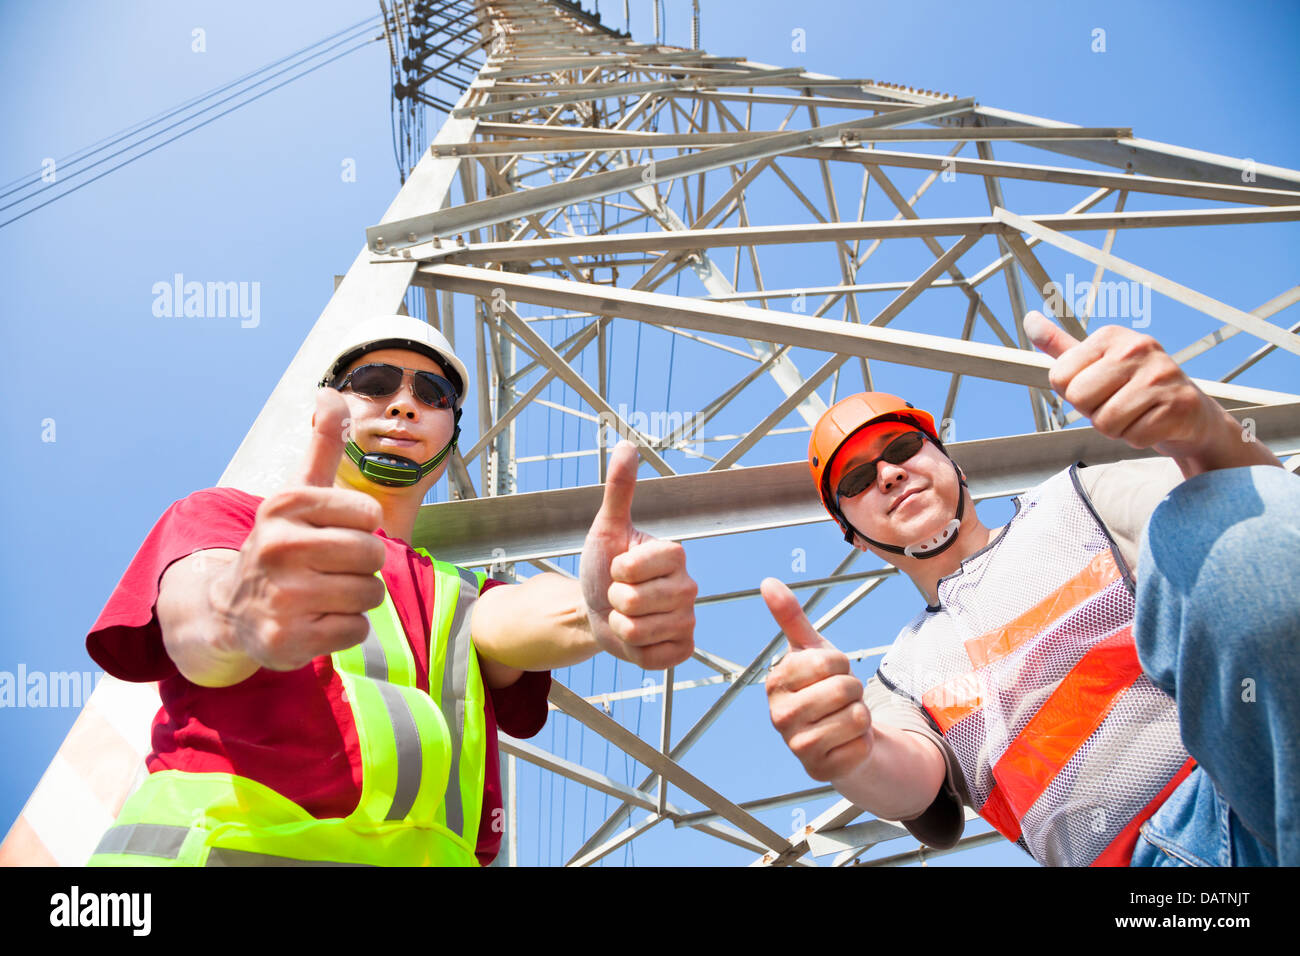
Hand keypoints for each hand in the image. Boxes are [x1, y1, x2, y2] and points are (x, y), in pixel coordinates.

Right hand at [210, 389, 387, 670]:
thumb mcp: (296, 493)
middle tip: (331, 568)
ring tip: (323, 594)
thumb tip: (330, 392)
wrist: (231, 608)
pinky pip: (355, 631)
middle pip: (374, 555)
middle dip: (363, 565)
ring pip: (370, 594)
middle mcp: (279, 547)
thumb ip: (321, 445)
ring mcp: (281, 597)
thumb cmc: (281, 545)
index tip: (331, 532)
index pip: (369, 513)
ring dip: (356, 598)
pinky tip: (316, 621)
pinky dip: (344, 630)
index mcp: (285, 505)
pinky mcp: (286, 640)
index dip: (361, 526)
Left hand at [578, 441, 695, 669]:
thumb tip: (627, 446)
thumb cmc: (603, 567)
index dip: (616, 571)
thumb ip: (620, 489)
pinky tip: (639, 638)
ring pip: (638, 631)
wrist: (598, 609)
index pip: (636, 568)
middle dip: (614, 600)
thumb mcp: (606, 529)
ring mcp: (689, 621)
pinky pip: (652, 657)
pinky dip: (634, 651)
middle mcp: (689, 587)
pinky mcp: (683, 650)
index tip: (619, 567)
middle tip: (619, 594)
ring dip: (620, 626)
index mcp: (675, 555)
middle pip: (635, 602)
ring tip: (626, 615)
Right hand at [762, 578, 872, 780]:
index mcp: (775, 683)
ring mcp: (798, 747)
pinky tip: (846, 742)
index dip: (842, 664)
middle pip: (845, 688)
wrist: (837, 734)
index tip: (831, 673)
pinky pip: (862, 746)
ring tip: (842, 718)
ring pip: (856, 717)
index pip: (830, 661)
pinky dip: (863, 742)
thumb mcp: (812, 650)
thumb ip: (790, 616)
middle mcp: (779, 717)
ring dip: (860, 715)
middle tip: (840, 698)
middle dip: (854, 690)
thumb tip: (767, 581)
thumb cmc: (822, 686)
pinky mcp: (821, 771)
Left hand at [1024, 310, 1227, 457]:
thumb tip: (1029, 320)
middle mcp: (1137, 348)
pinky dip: (1139, 438)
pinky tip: (1153, 423)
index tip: (1099, 388)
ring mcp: (1161, 376)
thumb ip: (1060, 346)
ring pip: (1106, 422)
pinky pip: (1134, 437)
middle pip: (1080, 399)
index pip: (1059, 377)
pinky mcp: (1178, 405)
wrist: (1190, 413)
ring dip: (1117, 428)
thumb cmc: (1135, 388)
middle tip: (1118, 403)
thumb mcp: (1096, 362)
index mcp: (1111, 336)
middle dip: (1094, 412)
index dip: (1074, 393)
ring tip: (1136, 413)